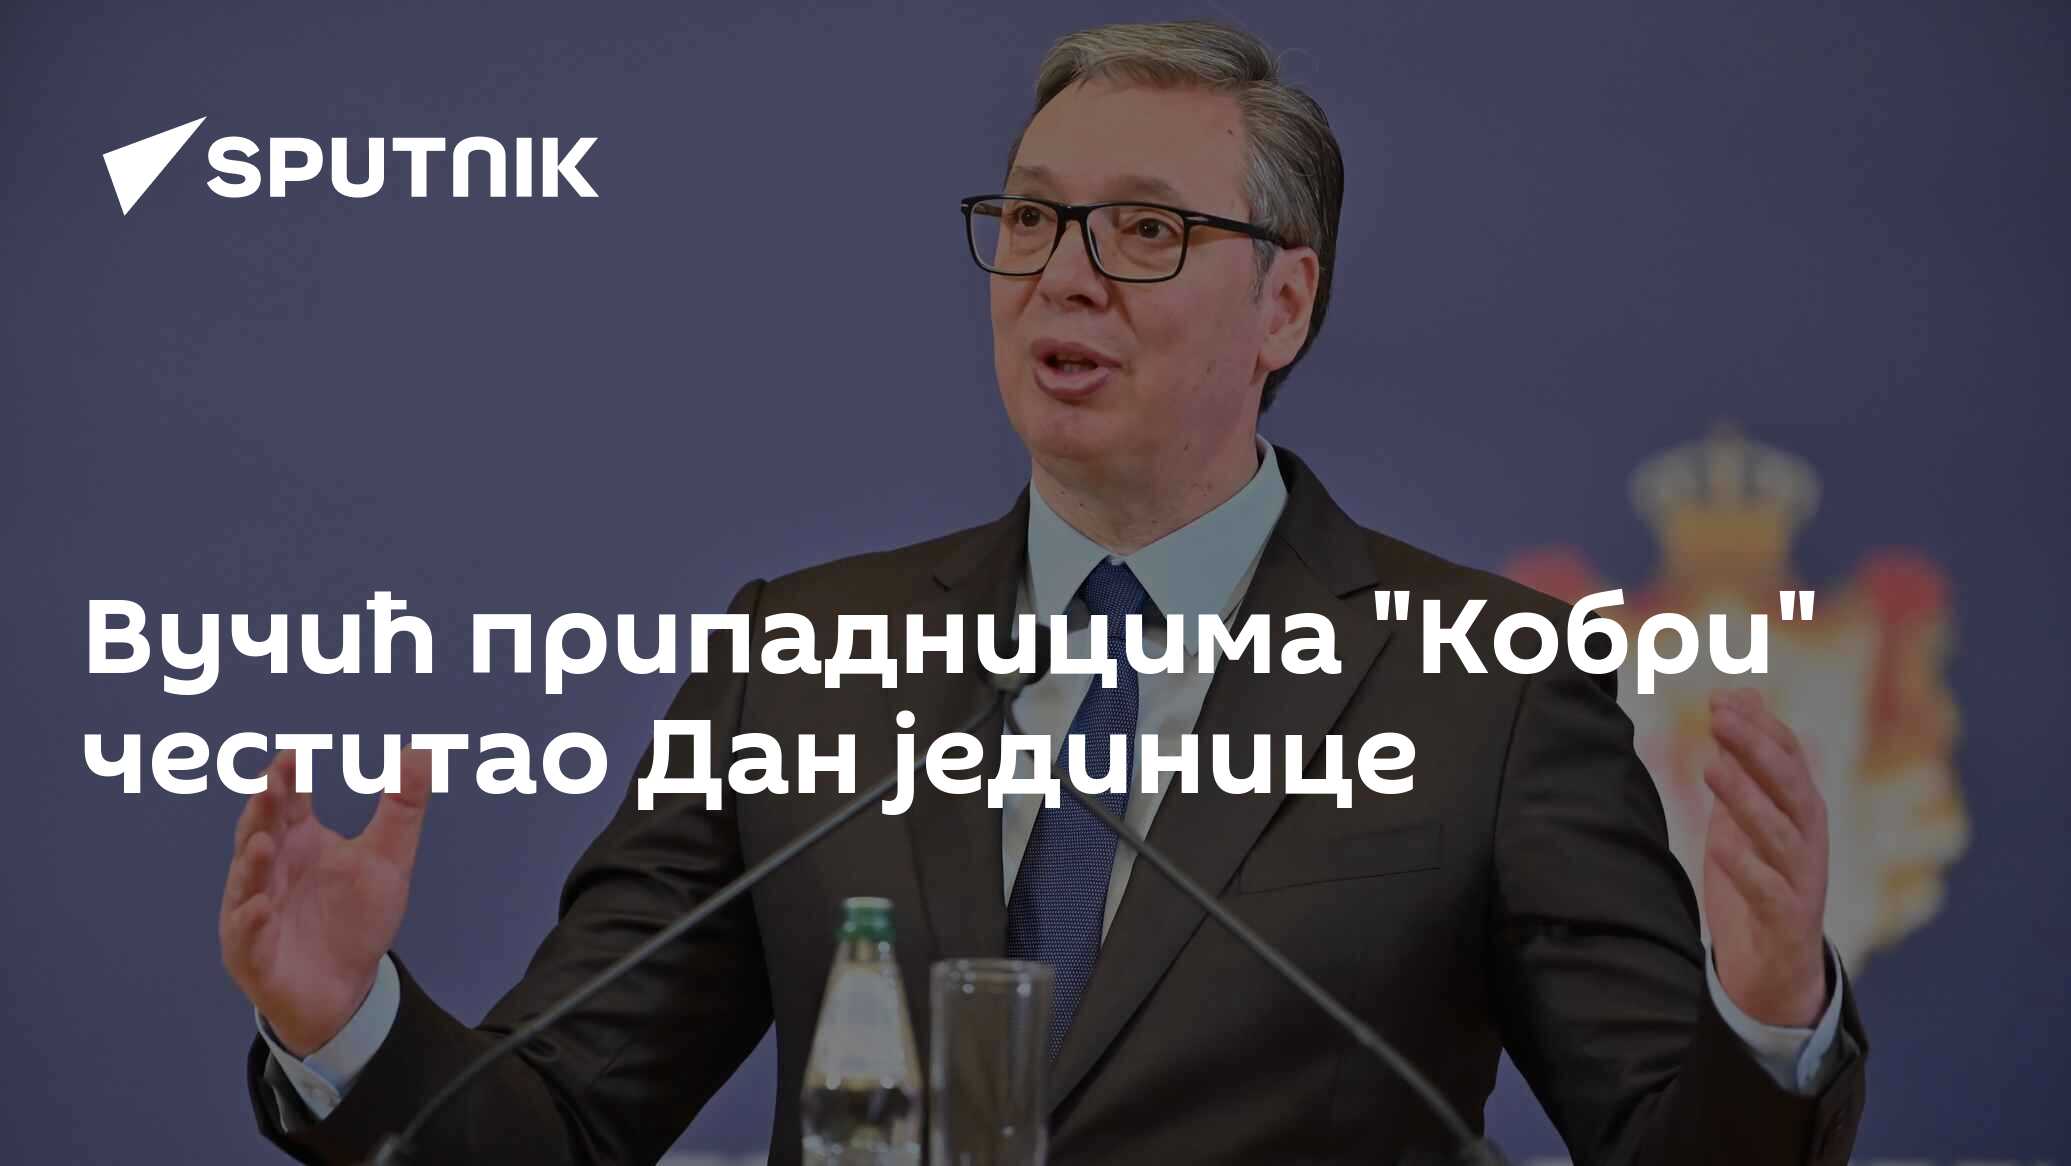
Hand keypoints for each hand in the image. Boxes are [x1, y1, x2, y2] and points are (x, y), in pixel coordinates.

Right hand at [219, 748, 433, 1055]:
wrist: (348, 986)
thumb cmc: (357, 916)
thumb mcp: (389, 858)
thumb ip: (402, 807)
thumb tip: (421, 751)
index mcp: (297, 839)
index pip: (287, 801)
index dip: (286, 778)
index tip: (293, 754)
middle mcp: (269, 868)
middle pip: (259, 832)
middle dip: (261, 811)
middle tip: (268, 785)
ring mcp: (255, 909)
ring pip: (246, 881)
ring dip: (251, 863)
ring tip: (262, 843)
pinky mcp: (253, 953)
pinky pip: (247, 935)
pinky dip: (250, 921)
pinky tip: (260, 908)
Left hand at [1701, 688, 1829, 1027]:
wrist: (1774, 968)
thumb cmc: (1759, 880)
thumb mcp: (1747, 813)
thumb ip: (1744, 761)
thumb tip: (1734, 695)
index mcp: (1801, 812)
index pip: (1790, 759)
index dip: (1760, 727)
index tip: (1721, 698)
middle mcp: (1809, 841)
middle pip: (1792, 787)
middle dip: (1758, 749)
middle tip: (1718, 717)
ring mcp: (1803, 882)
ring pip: (1782, 835)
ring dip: (1748, 799)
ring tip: (1711, 768)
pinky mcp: (1788, 922)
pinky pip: (1770, 892)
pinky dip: (1746, 866)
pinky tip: (1716, 843)